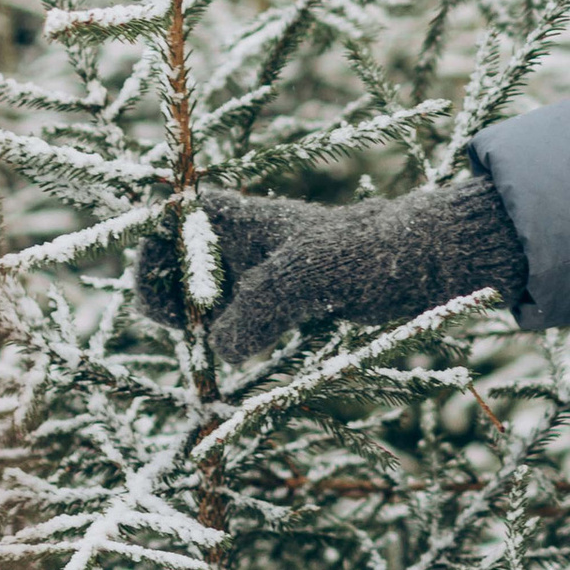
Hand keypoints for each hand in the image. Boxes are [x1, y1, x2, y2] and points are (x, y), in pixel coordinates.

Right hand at [135, 179, 525, 370]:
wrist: (417, 262)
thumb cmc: (360, 254)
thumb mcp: (301, 280)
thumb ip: (255, 312)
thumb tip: (223, 351)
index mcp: (233, 216)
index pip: (162, 219)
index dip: (152, 259)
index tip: (166, 302)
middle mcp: (237, 239)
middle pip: (173, 265)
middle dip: (172, 302)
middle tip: (193, 333)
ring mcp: (254, 270)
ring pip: (201, 297)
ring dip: (201, 326)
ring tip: (221, 346)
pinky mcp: (274, 298)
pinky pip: (231, 319)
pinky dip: (228, 339)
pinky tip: (243, 353)